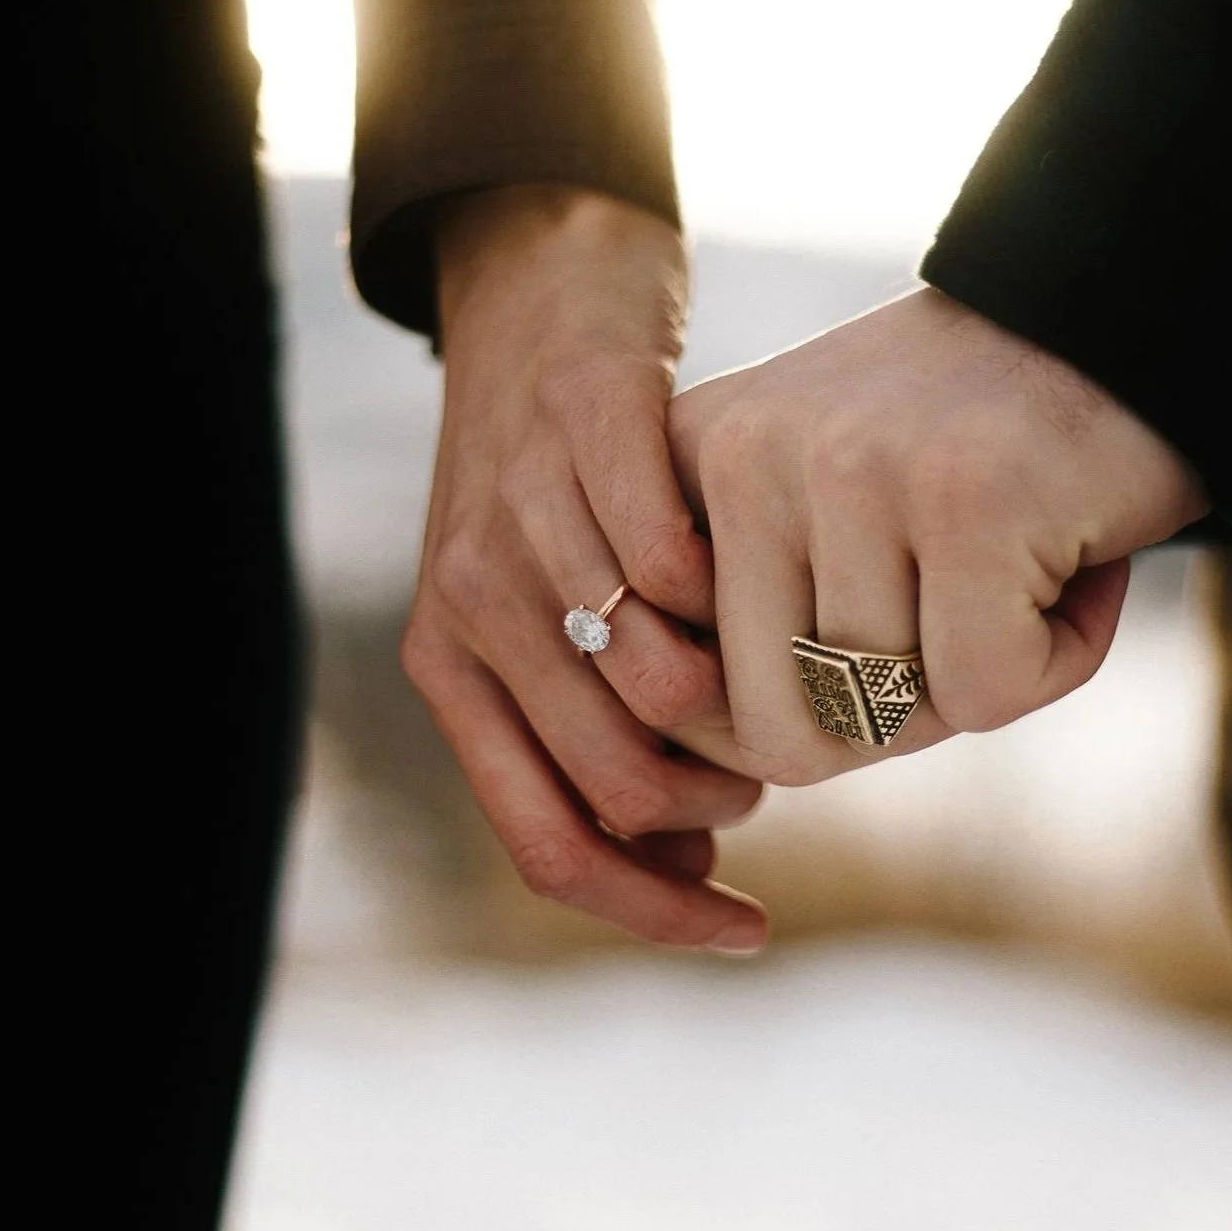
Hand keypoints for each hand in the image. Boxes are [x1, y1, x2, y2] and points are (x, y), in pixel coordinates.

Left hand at [402, 186, 768, 952]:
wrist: (537, 298)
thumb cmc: (566, 489)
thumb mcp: (549, 620)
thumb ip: (596, 735)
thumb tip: (683, 861)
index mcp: (452, 672)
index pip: (548, 849)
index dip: (654, 915)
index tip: (749, 933)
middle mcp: (467, 605)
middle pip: (611, 787)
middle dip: (717, 807)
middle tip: (776, 772)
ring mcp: (518, 513)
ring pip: (650, 686)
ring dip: (740, 709)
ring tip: (779, 681)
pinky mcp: (582, 423)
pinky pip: (667, 556)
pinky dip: (731, 589)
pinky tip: (763, 581)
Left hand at [667, 286, 1207, 785]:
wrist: (1128, 317)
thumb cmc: (976, 455)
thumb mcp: (826, 513)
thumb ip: (753, 628)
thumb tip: (730, 779)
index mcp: (695, 461)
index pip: (695, 703)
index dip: (809, 718)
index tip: (889, 627)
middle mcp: (748, 456)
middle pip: (788, 733)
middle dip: (898, 721)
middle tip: (967, 621)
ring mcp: (851, 471)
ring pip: (893, 717)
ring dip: (988, 675)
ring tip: (1022, 563)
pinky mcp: (965, 500)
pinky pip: (989, 693)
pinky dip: (1060, 660)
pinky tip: (1077, 559)